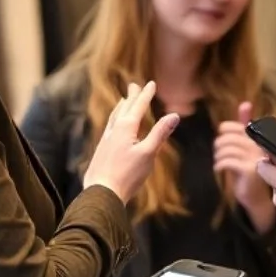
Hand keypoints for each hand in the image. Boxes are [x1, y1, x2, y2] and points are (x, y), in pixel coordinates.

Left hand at [84, 81, 179, 203]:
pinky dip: (114, 120)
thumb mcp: (148, 154)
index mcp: (126, 128)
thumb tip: (174, 115)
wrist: (101, 192)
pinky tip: (113, 126)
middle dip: (132, 97)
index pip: (139, 107)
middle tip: (134, 85)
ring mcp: (106, 140)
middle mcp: (114, 130)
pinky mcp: (101, 150)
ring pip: (114, 117)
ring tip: (123, 101)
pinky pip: (109, 127)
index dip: (146, 95)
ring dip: (121, 107)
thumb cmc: (127, 175)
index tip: (151, 83)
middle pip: (124, 108)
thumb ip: (160, 133)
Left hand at [214, 102, 275, 233]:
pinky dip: (219, 165)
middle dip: (219, 145)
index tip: (222, 136)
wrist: (257, 199)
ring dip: (218, 156)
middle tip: (218, 153)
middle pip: (230, 138)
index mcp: (259, 139)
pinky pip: (228, 161)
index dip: (225, 129)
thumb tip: (245, 104)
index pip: (238, 126)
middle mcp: (259, 147)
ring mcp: (255, 158)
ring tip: (219, 162)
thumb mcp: (246, 147)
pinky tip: (219, 169)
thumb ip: (245, 127)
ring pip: (227, 149)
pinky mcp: (249, 171)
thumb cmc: (250, 170)